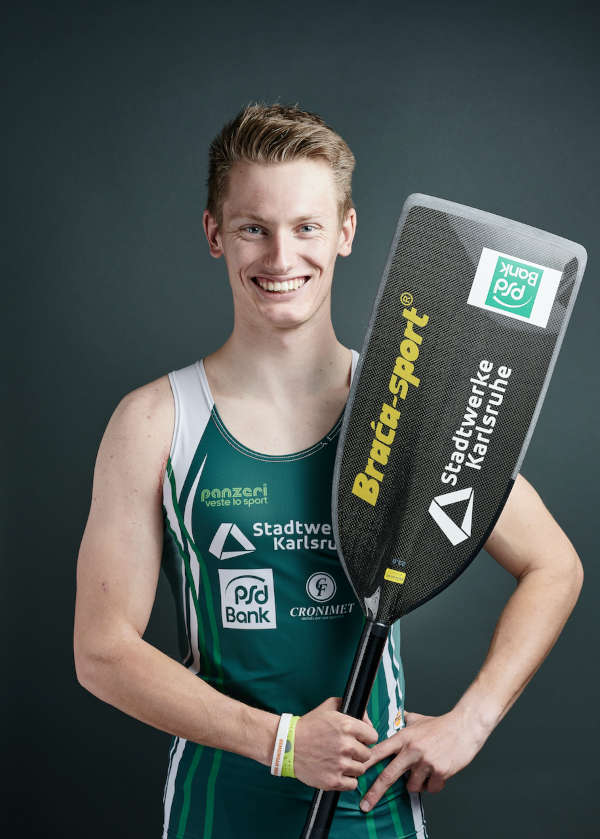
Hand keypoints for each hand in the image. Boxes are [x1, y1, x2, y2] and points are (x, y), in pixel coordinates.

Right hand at [294, 697, 378, 791]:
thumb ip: (351, 707)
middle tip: (347, 750)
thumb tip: (367, 719)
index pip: (373, 736)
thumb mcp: (329, 707)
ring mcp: (340, 764)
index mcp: (346, 726)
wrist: (287, 744)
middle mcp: (346, 745)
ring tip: (340, 760)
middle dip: (359, 752)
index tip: (359, 739)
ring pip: (361, 769)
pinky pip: (353, 784)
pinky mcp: (333, 781)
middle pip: (367, 754)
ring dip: (353, 766)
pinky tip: (338, 771)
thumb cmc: (309, 726)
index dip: (366, 737)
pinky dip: (347, 780)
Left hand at [359, 709, 489, 810]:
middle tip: (365, 805)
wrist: (465, 726)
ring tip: (426, 769)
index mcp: (404, 737)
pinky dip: (433, 784)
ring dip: (417, 783)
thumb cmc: (441, 724)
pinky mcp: (439, 771)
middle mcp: (412, 750)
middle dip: (375, 792)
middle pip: (388, 775)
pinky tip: (438, 771)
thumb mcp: (418, 720)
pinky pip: (430, 788)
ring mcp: (425, 761)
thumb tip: (395, 719)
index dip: (365, 762)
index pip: (379, 751)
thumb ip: (404, 722)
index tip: (354, 772)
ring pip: (412, 786)